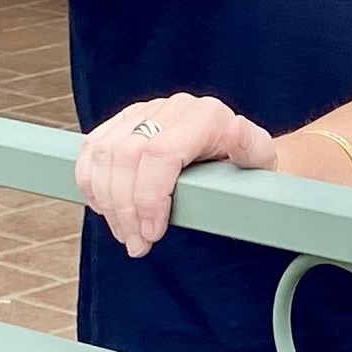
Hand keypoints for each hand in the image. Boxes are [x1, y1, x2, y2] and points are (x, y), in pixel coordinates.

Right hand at [75, 94, 274, 255]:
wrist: (234, 152)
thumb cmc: (247, 164)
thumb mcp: (260, 160)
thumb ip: (252, 147)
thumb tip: (237, 129)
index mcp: (205, 115)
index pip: (160, 154)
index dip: (149, 197)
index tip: (153, 233)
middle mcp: (172, 107)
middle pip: (127, 157)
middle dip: (125, 209)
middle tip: (137, 243)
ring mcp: (145, 111)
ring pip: (104, 154)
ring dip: (107, 202)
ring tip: (126, 233)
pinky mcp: (124, 121)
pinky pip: (92, 148)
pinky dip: (91, 182)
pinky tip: (105, 209)